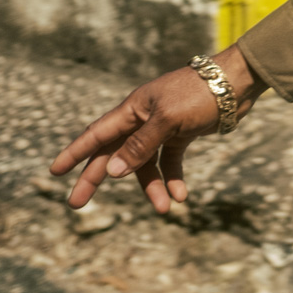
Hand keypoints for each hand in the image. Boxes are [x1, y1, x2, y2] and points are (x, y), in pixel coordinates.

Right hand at [50, 46, 265, 212]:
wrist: (236, 83)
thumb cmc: (199, 94)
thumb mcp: (168, 120)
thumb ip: (140, 146)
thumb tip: (114, 172)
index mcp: (133, 109)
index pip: (97, 134)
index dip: (75, 153)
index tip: (55, 171)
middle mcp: (142, 119)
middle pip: (113, 153)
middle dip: (96, 179)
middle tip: (76, 205)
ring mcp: (162, 127)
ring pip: (145, 163)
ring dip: (151, 186)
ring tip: (163, 209)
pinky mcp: (182, 134)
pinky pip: (170, 161)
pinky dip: (173, 178)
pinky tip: (180, 196)